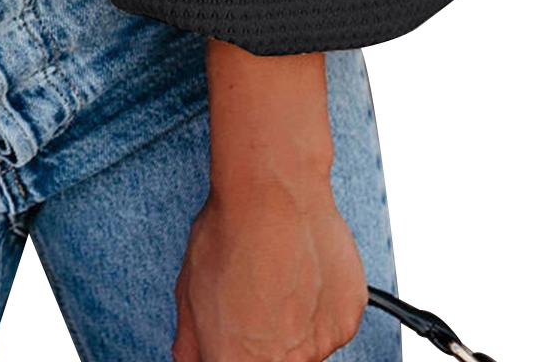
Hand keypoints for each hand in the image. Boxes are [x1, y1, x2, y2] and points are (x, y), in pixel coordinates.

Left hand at [174, 40, 366, 361]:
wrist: (275, 192)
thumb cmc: (230, 233)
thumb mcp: (189, 288)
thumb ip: (190, 339)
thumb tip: (190, 357)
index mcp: (238, 358)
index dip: (229, 348)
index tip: (229, 336)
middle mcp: (286, 361)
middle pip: (272, 360)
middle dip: (260, 341)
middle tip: (252, 303)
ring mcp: (324, 343)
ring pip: (304, 347)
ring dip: (292, 325)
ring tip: (277, 278)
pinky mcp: (348, 319)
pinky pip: (331, 324)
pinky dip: (318, 306)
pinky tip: (301, 272)